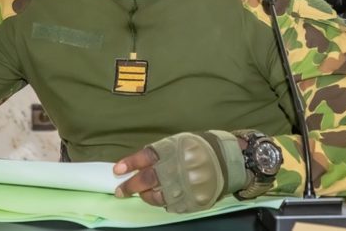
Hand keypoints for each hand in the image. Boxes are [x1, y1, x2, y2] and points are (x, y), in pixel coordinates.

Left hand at [113, 131, 247, 212]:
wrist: (227, 160)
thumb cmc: (199, 146)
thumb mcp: (179, 141)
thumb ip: (161, 152)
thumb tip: (139, 164)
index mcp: (173, 150)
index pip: (146, 157)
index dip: (130, 163)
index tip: (117, 170)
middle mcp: (176, 169)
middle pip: (147, 179)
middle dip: (130, 186)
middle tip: (120, 190)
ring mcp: (184, 187)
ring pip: (156, 197)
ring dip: (145, 196)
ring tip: (141, 194)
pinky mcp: (190, 200)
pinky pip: (170, 205)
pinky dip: (162, 202)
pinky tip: (160, 198)